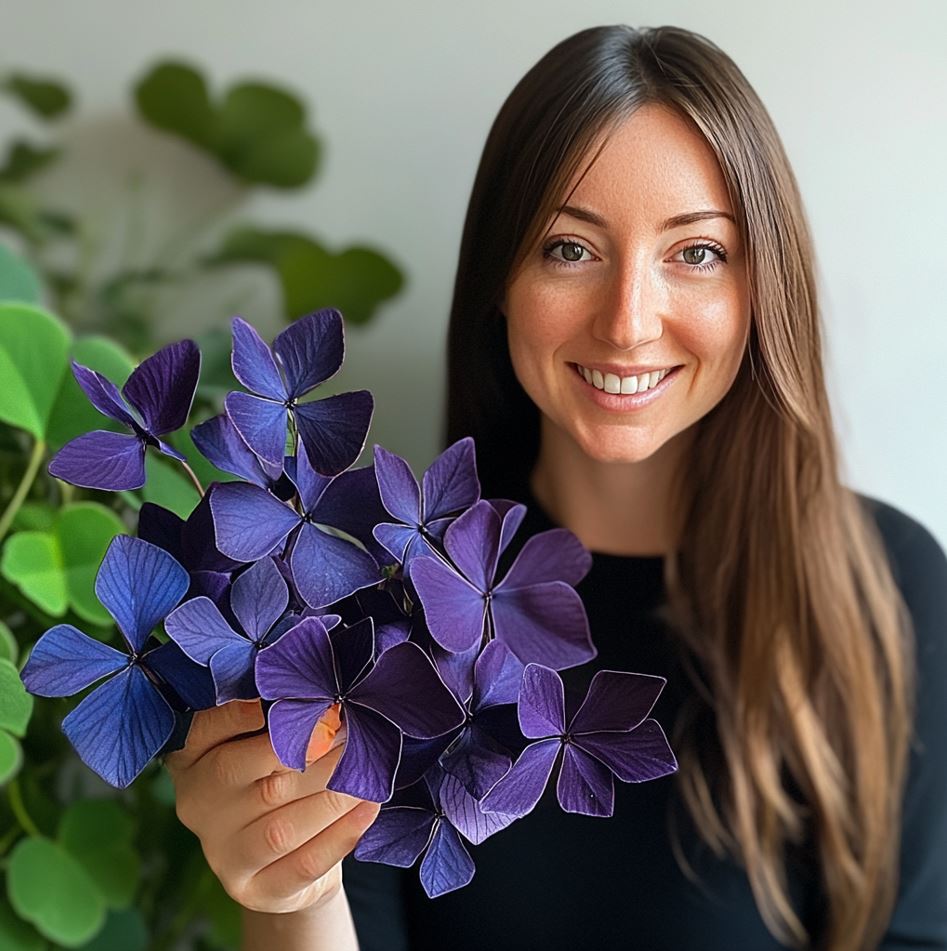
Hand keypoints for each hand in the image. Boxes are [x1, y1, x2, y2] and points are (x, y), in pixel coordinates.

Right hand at [166, 700, 379, 914]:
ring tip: (367, 769)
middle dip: (310, 751)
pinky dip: (340, 835)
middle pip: (255, 778)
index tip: (285, 696)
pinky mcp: (255, 891)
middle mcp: (199, 808)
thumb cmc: (275, 774)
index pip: (204, 733)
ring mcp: (222, 855)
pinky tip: (368, 806)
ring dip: (332, 795)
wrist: (283, 855)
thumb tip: (315, 684)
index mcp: (192, 761)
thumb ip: (272, 714)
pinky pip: (302, 865)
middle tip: (350, 728)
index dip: (238, 714)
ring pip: (281, 827)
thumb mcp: (258, 740)